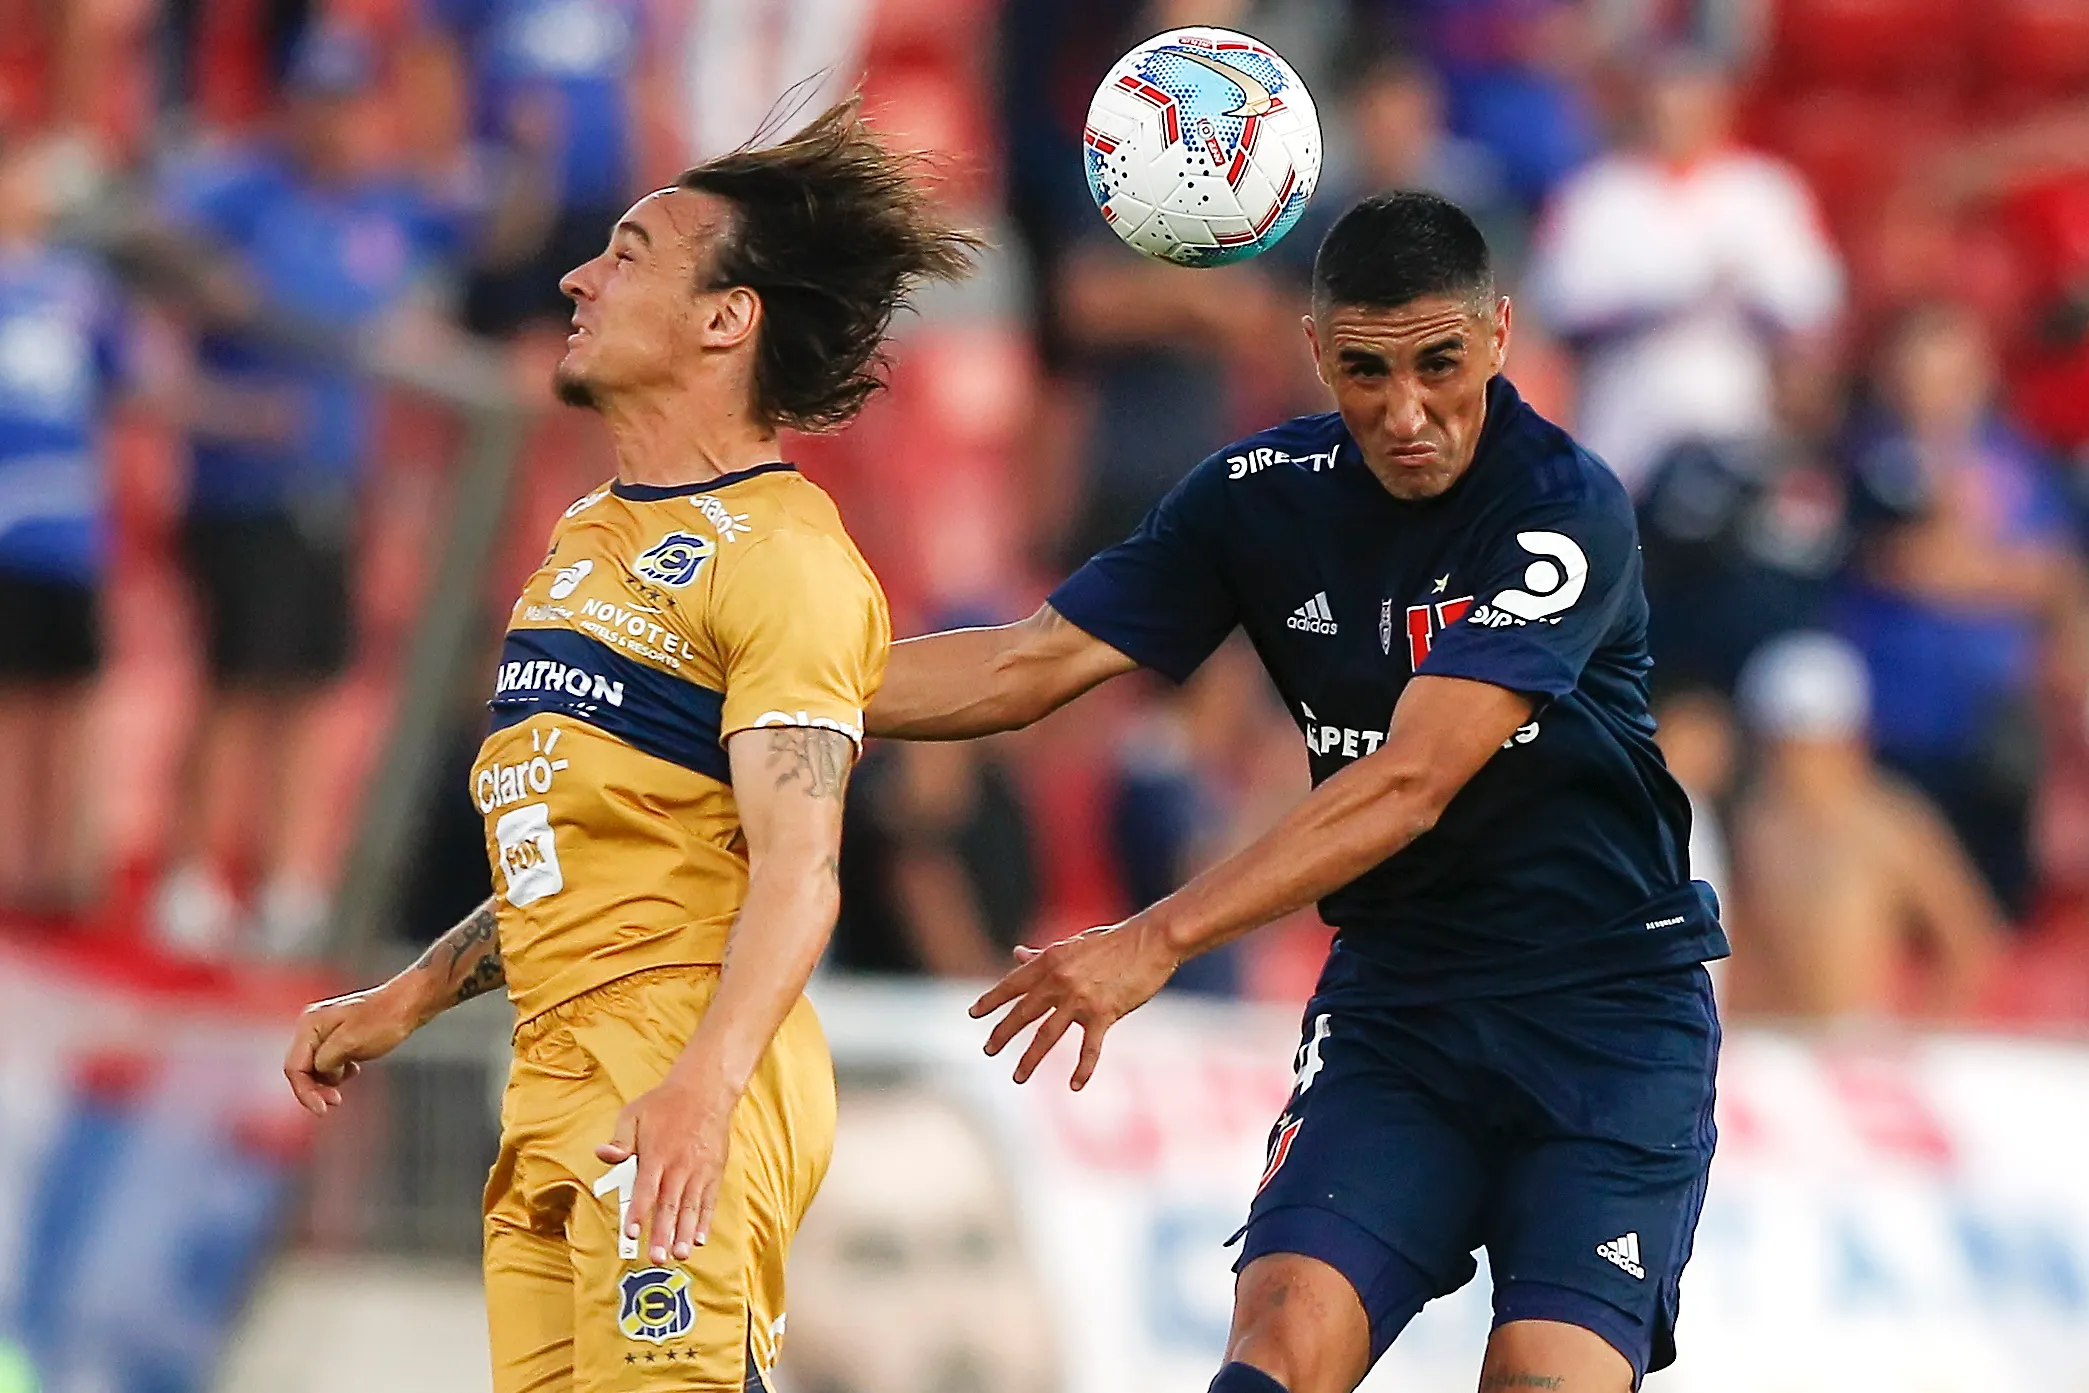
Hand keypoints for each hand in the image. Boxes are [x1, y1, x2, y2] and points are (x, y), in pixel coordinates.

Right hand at [283, 985, 420, 1114]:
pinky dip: (338, 1071)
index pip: (294, 1067)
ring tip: (351, 1073)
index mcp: (310, 1025)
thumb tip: (320, 1072)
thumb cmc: (384, 1019)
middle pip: (302, 1069)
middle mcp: (312, 1026)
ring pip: (315, 1068)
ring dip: (330, 1079)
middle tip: (336, 1101)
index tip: (322, 1109)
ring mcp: (325, 1031)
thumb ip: (326, 1061)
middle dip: (317, 1088)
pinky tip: (354, 1068)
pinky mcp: (338, 1038)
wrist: (408, 1004)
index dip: (305, 1092)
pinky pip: (329, 1062)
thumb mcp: (350, 1043)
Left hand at [595, 1073, 735, 1263]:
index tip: (631, 1232)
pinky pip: (708, 1201)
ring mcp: (698, 1171)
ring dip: (684, 1233)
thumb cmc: (665, 1104)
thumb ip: (620, 1140)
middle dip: (662, 1234)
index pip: (645, 1190)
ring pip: (690, 1208)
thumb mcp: (634, 1114)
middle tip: (657, 1258)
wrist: (705, 1090)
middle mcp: (678, 1167)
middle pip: (669, 1206)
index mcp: (656, 1155)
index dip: (638, 1213)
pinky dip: (705, 1221)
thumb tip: (603, 1154)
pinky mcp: (713, 1172)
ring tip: (680, 1255)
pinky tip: (699, 1238)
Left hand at [969, 916, 1181, 1089]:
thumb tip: (1017, 954)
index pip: (1012, 984)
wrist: (1150, 941)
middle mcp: (1060, 980)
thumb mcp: (1073, 944)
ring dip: (1030, 1058)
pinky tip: (1074, 1086)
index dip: (991, 1000)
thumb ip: (1044, 955)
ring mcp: (1081, 999)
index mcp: (1050, 961)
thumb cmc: (1113, 941)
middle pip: (1023, 1013)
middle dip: (1002, 1034)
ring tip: (1016, 1076)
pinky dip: (1082, 1069)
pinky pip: (1089, 1048)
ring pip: (1047, 1035)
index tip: (973, 1013)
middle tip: (988, 1050)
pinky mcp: (1105, 1014)